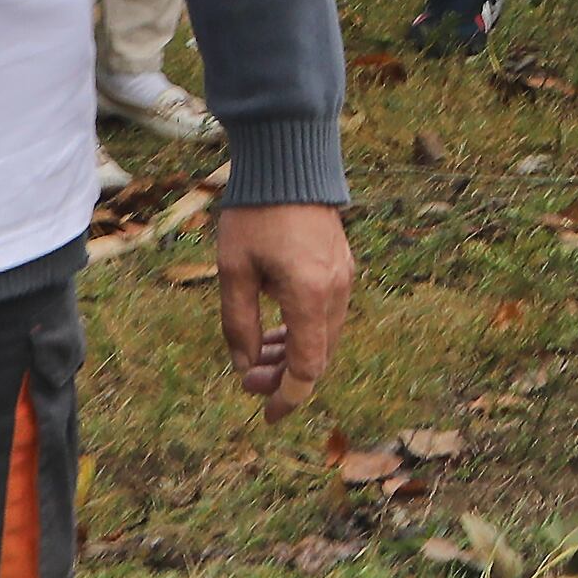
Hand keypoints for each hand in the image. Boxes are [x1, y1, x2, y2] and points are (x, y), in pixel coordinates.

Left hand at [213, 201, 353, 416]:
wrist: (289, 161)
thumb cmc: (256, 214)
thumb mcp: (234, 273)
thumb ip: (239, 326)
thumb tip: (246, 366)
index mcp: (310, 296)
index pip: (308, 369)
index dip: (286, 399)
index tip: (264, 415)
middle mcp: (336, 291)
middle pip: (319, 357)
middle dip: (283, 377)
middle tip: (247, 378)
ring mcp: (343, 276)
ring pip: (324, 337)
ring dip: (293, 354)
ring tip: (257, 354)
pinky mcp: (342, 265)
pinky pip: (327, 314)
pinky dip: (303, 331)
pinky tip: (276, 327)